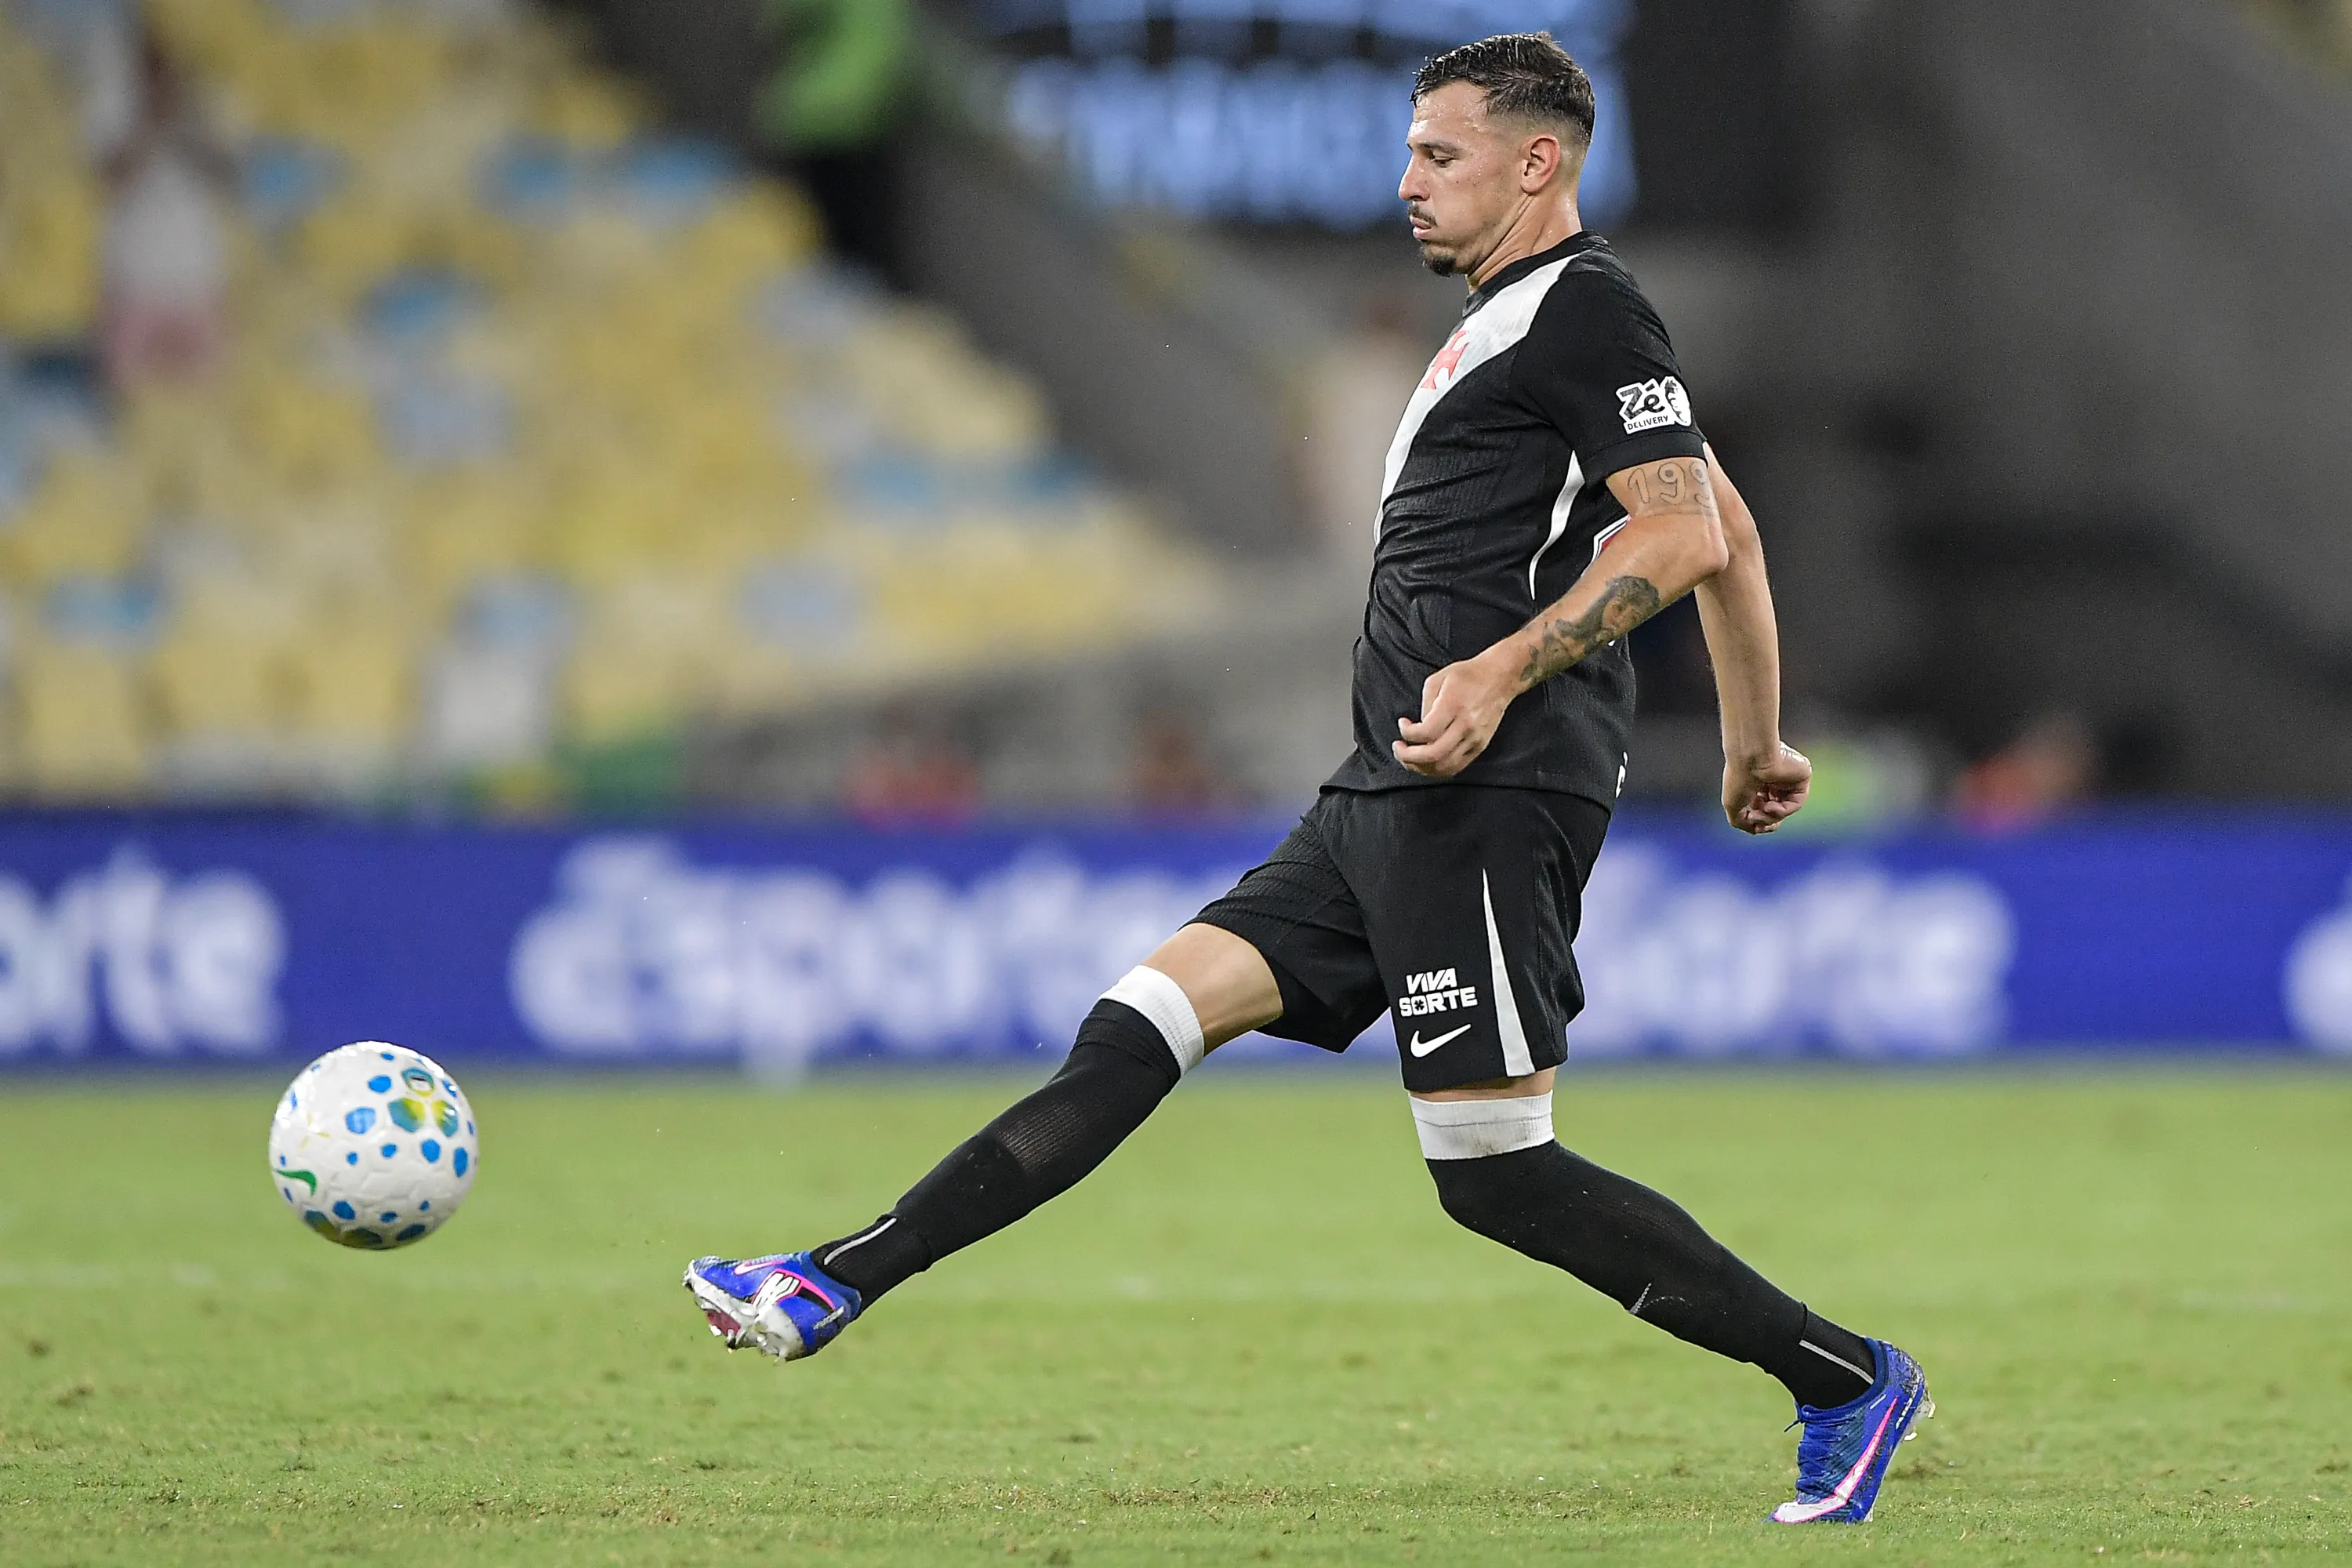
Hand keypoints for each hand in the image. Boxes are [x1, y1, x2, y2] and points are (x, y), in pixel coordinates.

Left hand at [1394, 649, 1521, 777]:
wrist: (1499, 678)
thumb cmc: (1469, 675)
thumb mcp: (1438, 679)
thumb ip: (1424, 705)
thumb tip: (1418, 728)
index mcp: (1453, 706)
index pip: (1426, 732)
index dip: (1407, 734)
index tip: (1403, 725)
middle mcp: (1466, 725)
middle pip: (1433, 754)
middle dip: (1408, 757)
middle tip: (1399, 749)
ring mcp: (1475, 738)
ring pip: (1445, 766)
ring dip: (1422, 767)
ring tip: (1410, 758)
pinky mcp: (1480, 746)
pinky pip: (1457, 766)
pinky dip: (1438, 769)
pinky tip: (1428, 762)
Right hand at [1723, 742, 1810, 833]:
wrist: (1751, 758)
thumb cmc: (1739, 776)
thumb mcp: (1731, 805)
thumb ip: (1740, 822)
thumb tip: (1754, 830)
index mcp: (1757, 783)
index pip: (1764, 807)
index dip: (1760, 820)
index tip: (1754, 825)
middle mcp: (1774, 781)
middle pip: (1776, 810)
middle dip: (1766, 820)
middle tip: (1757, 821)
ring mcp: (1788, 780)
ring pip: (1786, 809)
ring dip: (1773, 817)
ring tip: (1763, 810)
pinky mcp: (1801, 779)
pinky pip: (1796, 803)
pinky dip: (1784, 811)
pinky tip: (1772, 806)